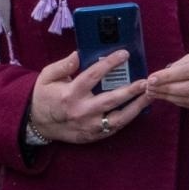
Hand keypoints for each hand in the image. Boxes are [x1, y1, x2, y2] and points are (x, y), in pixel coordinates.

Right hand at [29, 50, 149, 143]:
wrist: (38, 124)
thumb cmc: (44, 96)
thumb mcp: (47, 77)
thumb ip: (63, 65)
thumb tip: (78, 54)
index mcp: (70, 94)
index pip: (93, 76)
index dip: (110, 63)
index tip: (124, 54)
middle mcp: (81, 111)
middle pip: (111, 100)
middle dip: (131, 90)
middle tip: (146, 81)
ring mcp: (89, 126)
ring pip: (118, 118)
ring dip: (136, 107)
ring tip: (150, 95)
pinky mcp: (93, 136)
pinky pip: (114, 128)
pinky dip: (128, 118)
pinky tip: (139, 108)